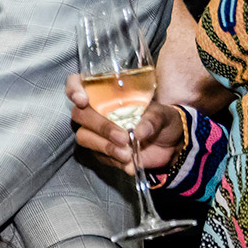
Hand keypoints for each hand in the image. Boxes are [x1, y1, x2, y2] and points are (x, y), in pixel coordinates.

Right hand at [67, 72, 183, 174]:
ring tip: (128, 154)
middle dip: (100, 126)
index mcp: (111, 95)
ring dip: (105, 146)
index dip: (74, 90)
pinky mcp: (102, 151)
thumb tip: (137, 131)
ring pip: (84, 136)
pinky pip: (98, 155)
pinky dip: (114, 160)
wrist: (173, 145)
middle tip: (123, 138)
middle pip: (79, 114)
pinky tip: (130, 162)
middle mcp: (99, 111)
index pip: (79, 84)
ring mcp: (98, 132)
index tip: (83, 101)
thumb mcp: (165, 115)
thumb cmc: (166, 121)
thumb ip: (152, 120)